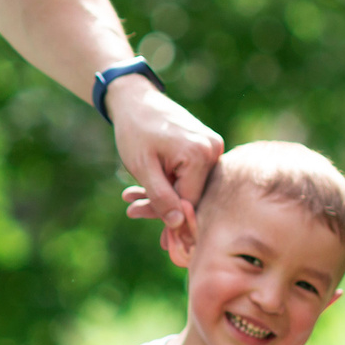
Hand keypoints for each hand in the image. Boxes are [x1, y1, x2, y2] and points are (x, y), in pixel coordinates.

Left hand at [107, 78, 221, 252]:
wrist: (135, 99)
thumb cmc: (135, 130)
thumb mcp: (143, 167)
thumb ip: (161, 197)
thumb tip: (179, 225)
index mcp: (200, 154)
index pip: (191, 201)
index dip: (175, 223)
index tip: (165, 245)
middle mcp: (213, 149)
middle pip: (192, 195)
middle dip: (164, 209)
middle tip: (134, 214)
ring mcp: (212, 147)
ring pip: (190, 186)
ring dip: (163, 197)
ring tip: (131, 201)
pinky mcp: (206, 147)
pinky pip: (190, 174)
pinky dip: (169, 183)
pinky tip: (144, 190)